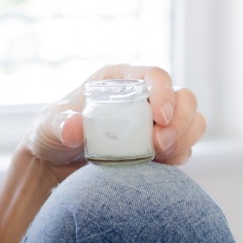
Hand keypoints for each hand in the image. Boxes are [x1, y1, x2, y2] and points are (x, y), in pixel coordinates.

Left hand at [25, 64, 205, 175]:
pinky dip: (180, 156)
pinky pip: (185, 149)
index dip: (164, 93)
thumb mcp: (50, 126)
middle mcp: (143, 98)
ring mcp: (155, 124)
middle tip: (160, 144)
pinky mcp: (160, 149)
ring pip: (192, 122)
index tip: (160, 118)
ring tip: (160, 155)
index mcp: (120, 80)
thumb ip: (61, 124)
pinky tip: (160, 166)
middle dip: (180, 120)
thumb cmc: (53, 134)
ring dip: (184, 139)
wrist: (56, 166)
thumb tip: (75, 127)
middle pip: (184, 98)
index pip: (155, 76)